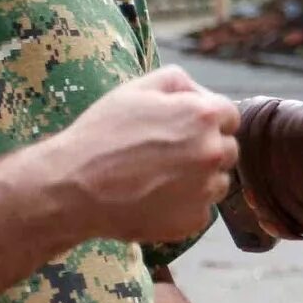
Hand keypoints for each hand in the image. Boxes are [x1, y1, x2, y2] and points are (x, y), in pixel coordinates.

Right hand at [41, 67, 239, 242]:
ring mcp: (205, 190)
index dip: (207, 121)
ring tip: (158, 178)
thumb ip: (178, 82)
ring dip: (198, 179)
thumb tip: (201, 93)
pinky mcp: (193, 221)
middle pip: (227, 149)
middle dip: (205, 149)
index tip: (184, 130)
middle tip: (167, 155)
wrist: (72, 186)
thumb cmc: (101, 134)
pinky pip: (200, 210)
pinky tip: (154, 199)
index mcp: (204, 116)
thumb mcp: (136, 89)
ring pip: (217, 182)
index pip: (229, 117)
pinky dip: (183, 207)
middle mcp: (213, 152)